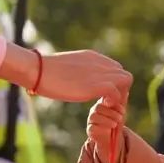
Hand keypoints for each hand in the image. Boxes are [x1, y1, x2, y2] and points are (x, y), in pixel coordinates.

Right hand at [0, 45, 132, 104]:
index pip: (115, 68)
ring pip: (126, 80)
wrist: (37, 70)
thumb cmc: (44, 71)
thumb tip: (73, 78)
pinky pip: (117, 93)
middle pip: (124, 74)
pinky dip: (114, 101)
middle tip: (107, 102)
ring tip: (106, 104)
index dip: (113, 82)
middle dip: (120, 89)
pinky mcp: (97, 85)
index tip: (104, 95)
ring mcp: (99, 73)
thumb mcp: (67, 67)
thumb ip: (78, 71)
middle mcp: (100, 62)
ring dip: (120, 94)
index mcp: (93, 57)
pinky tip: (102, 105)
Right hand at [86, 97, 127, 162]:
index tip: (122, 109)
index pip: (104, 98)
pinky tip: (108, 130)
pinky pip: (92, 127)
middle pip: (99, 107)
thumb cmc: (116, 120)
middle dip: (111, 112)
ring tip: (115, 124)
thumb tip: (126, 91)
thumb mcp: (121, 111)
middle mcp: (94, 110)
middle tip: (121, 118)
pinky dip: (101, 128)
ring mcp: (91, 119)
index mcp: (102, 102)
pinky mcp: (90, 129)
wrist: (111, 136)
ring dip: (106, 120)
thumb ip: (122, 102)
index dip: (112, 101)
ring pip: (94, 116)